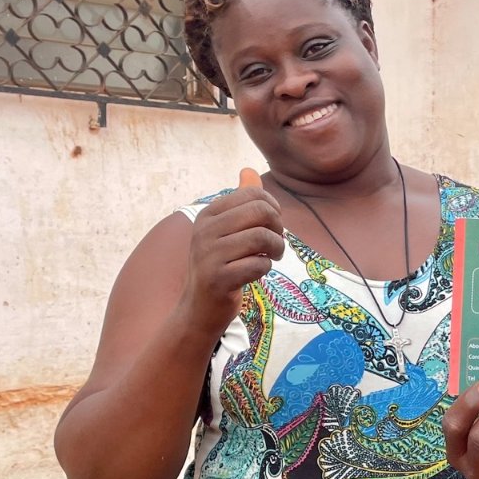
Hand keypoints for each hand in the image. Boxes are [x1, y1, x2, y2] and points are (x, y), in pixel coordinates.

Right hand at [177, 167, 285, 338]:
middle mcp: (205, 230)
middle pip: (261, 212)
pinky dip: (265, 268)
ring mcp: (209, 255)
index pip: (253, 194)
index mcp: (208, 214)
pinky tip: (257, 272)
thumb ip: (240, 202)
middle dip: (278, 227)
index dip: (273, 208)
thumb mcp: (226, 231)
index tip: (272, 226)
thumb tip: (248, 170)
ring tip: (273, 257)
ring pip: (262, 238)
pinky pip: (258, 265)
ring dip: (277, 249)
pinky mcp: (217, 279)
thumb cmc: (220, 266)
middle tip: (276, 243)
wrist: (200, 308)